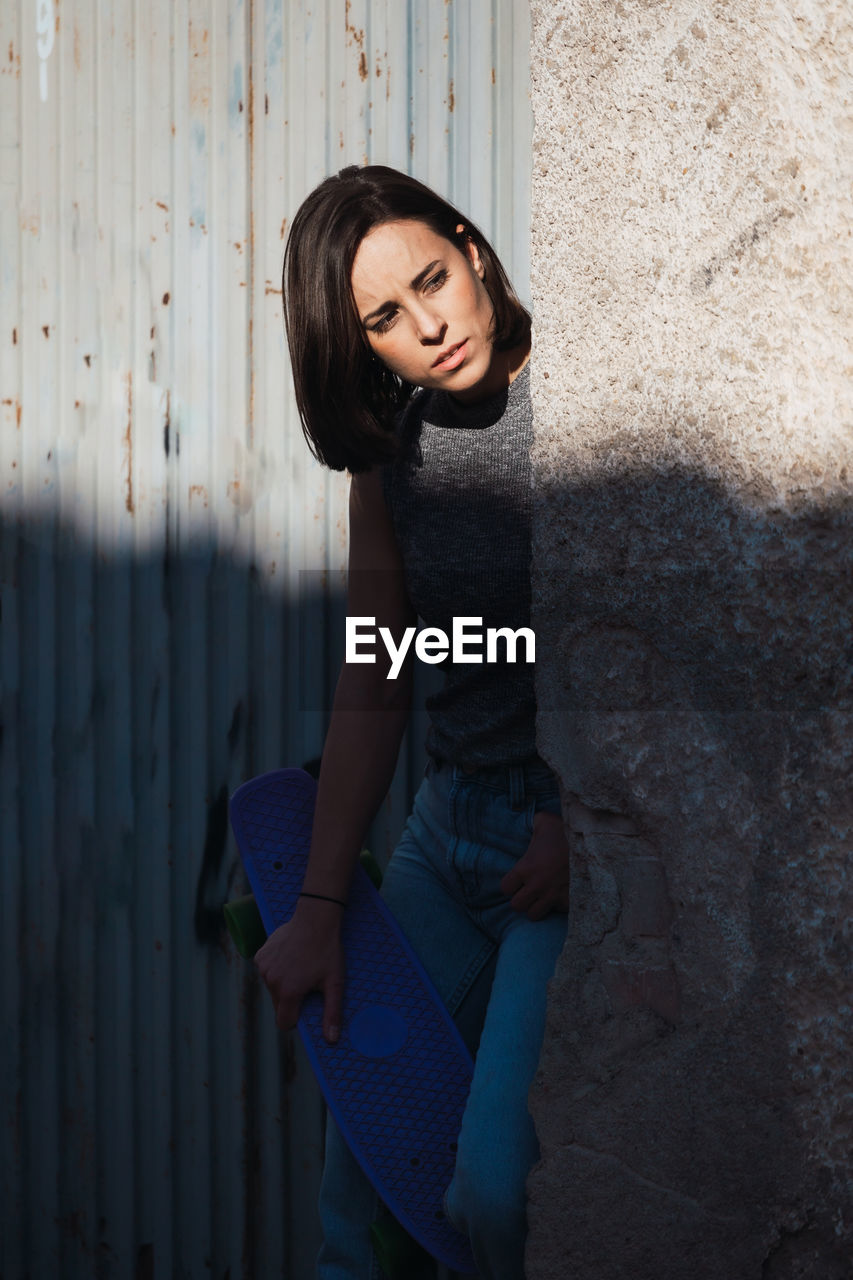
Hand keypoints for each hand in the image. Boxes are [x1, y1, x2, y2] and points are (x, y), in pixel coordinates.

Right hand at [254, 898, 345, 1042]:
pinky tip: (290, 957)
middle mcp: (272, 982)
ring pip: (272, 987)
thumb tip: (332, 1041)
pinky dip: (276, 969)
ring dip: (283, 983)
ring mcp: (264, 968)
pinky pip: (266, 971)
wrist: (316, 919)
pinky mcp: (260, 955)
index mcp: (289, 992)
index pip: (284, 1022)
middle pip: (278, 1005)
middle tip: (307, 982)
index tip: (306, 1006)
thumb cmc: (327, 951)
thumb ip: (332, 1013)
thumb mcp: (335, 983)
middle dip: (291, 1000)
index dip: (296, 1019)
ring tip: (299, 966)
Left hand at [500, 811, 569, 920]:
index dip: (510, 884)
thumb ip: (533, 824)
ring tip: (542, 895)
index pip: (505, 888)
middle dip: (521, 898)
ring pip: (534, 914)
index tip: (517, 880)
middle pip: (517, 906)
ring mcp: (553, 896)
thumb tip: (532, 824)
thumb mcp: (544, 821)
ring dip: (536, 906)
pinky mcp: (568, 902)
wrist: (593, 845)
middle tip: (528, 889)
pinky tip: (560, 894)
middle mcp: (536, 885)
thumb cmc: (566, 832)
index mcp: (526, 867)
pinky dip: (556, 906)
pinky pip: (556, 911)